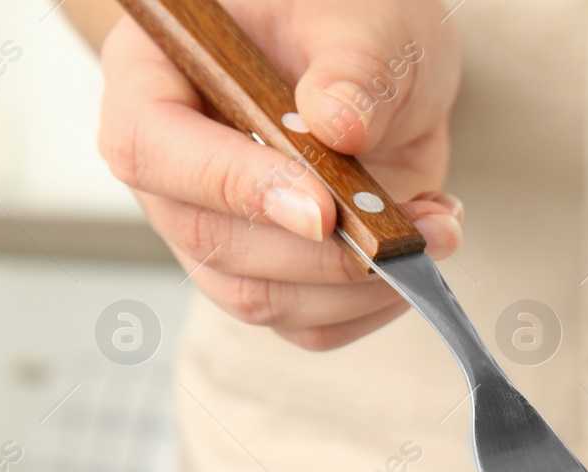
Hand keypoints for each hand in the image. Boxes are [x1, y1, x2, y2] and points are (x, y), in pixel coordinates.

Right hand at [98, 0, 463, 349]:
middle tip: (411, 229)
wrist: (379, 59)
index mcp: (154, 77)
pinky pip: (309, 324)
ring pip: (259, 298)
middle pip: (210, 241)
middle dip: (321, 255)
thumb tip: (335, 124)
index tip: (321, 211)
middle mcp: (171, 167)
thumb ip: (351, 63)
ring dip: (358, 285)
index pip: (152, 148)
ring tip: (435, 229)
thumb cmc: (347, 20)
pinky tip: (419, 250)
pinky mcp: (271, 273)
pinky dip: (373, 305)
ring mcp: (215, 229)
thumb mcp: (363, 16)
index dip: (233, 188)